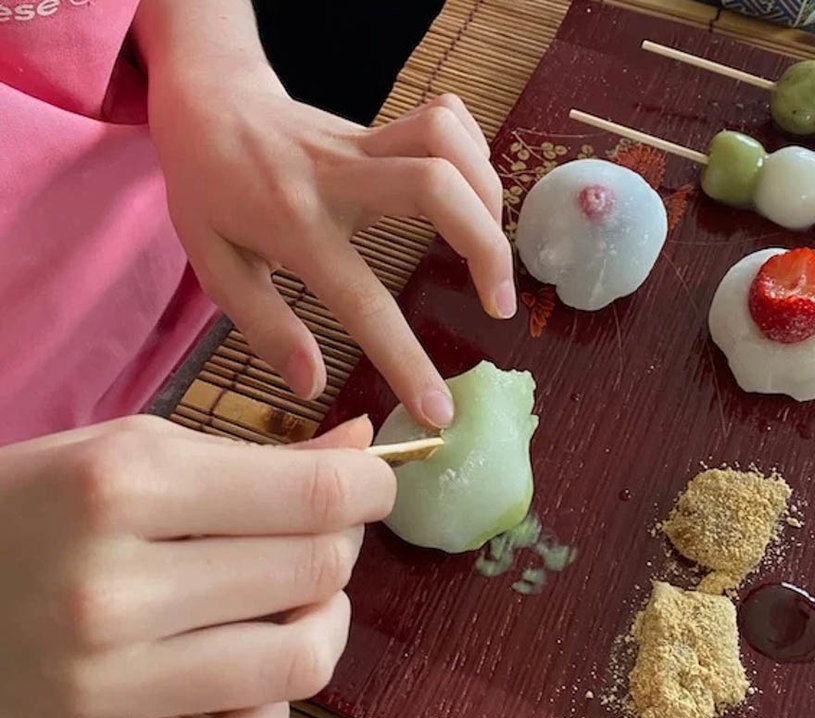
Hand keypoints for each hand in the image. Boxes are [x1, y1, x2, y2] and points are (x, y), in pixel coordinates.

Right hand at [0, 415, 393, 717]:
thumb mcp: (136, 452)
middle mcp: (112, 591)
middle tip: (317, 536)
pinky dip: (266, 712)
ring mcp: (100, 688)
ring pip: (302, 664)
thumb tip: (363, 447)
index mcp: (126, 489)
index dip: (372, 488)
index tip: (372, 486)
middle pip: (318, 574)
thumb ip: (261, 456)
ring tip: (291, 604)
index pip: (316, 497)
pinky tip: (242, 674)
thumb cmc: (40, 506)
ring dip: (322, 625)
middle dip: (340, 547)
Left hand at [148, 58, 510, 428]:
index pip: (363, 301)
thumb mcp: (215, 267)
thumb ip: (265, 326)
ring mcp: (362, 142)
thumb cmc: (208, 191)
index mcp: (294, 228)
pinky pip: (444, 117)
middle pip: (435, 188)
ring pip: (446, 142)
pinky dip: (473, 150)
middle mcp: (337, 179)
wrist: (206, 102)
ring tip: (489, 245)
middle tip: (498, 303)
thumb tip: (312, 384)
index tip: (440, 411)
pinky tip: (468, 190)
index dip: (407, 362)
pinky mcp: (378, 124)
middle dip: (487, 247)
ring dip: (487, 193)